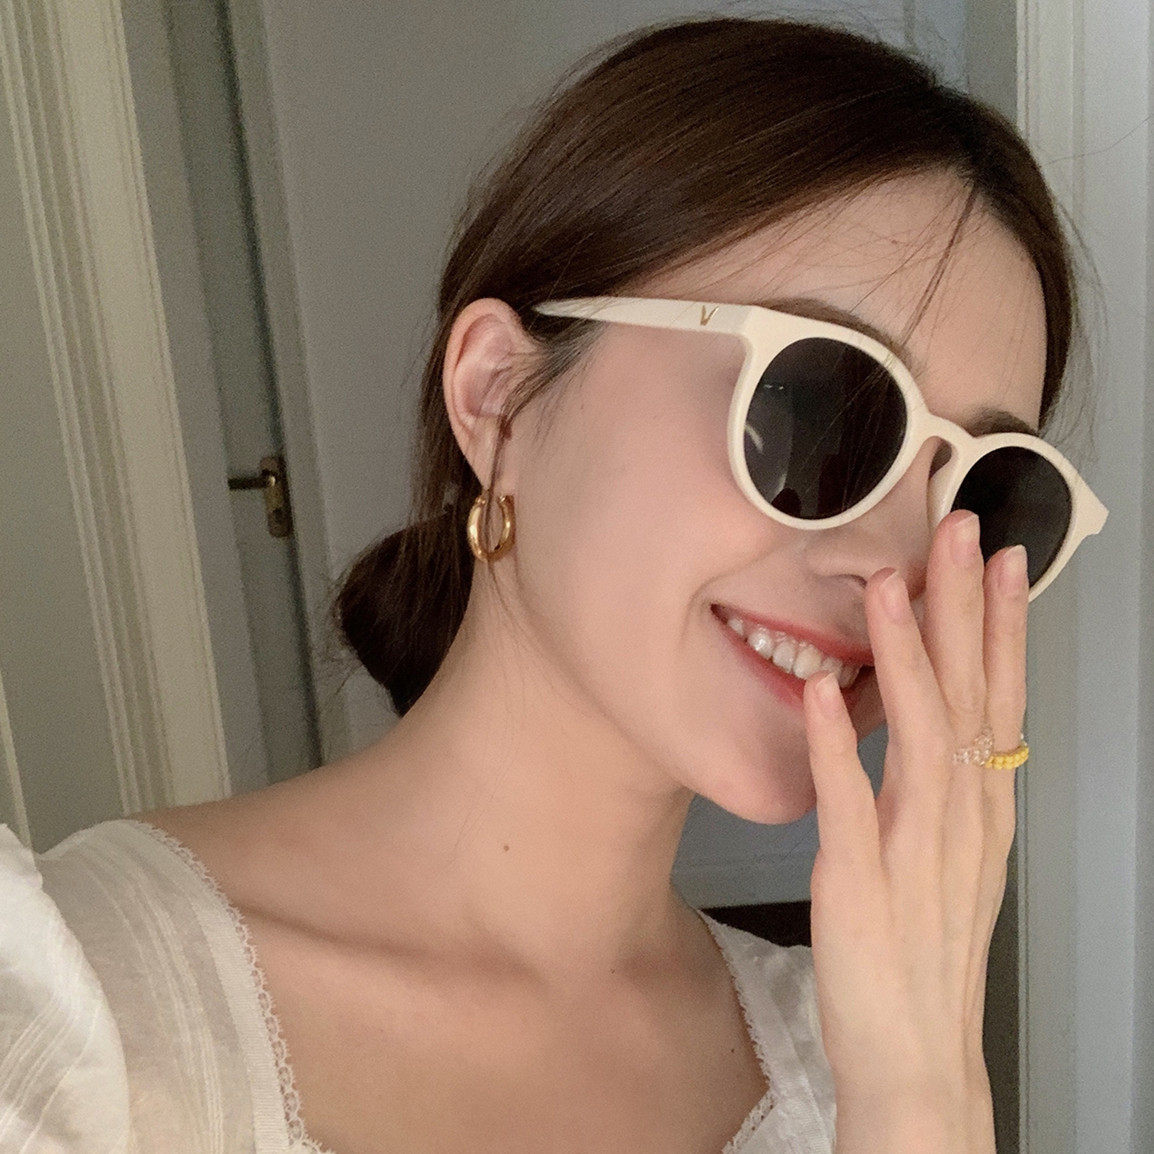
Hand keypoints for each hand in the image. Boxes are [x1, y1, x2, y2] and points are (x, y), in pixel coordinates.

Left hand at [801, 509, 1027, 1150]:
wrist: (916, 1058)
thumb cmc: (924, 948)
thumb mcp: (949, 853)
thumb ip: (943, 782)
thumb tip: (927, 710)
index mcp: (980, 807)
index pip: (999, 697)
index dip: (1002, 624)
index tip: (1000, 557)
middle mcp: (960, 818)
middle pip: (970, 695)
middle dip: (965, 610)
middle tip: (961, 530)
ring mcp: (913, 850)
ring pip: (920, 734)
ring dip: (905, 655)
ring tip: (889, 585)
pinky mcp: (859, 883)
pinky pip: (849, 803)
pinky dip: (838, 746)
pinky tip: (822, 693)